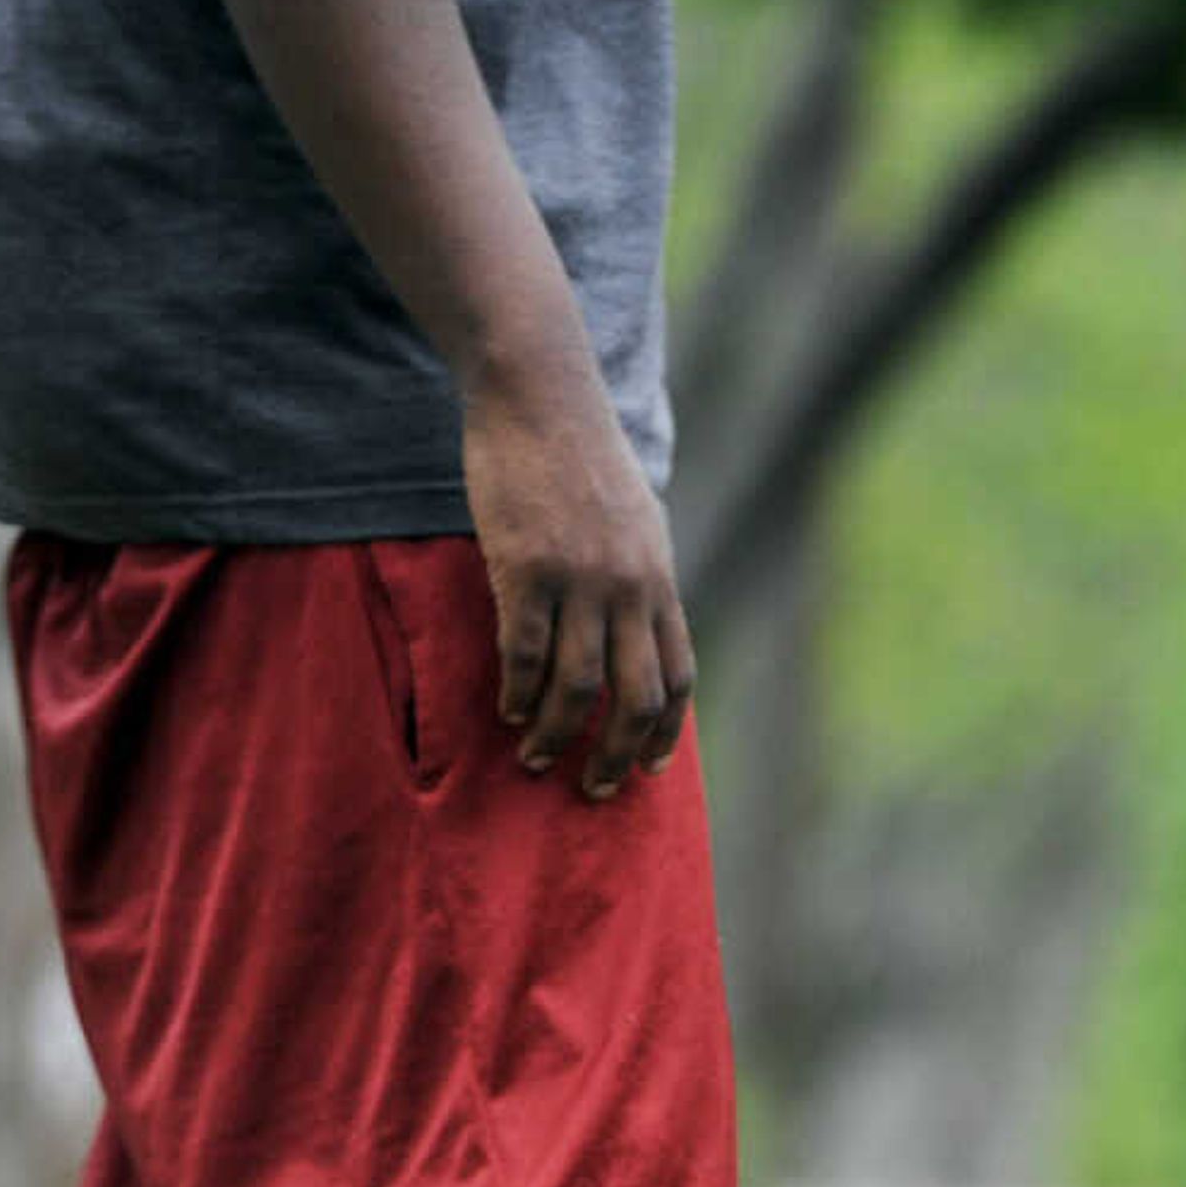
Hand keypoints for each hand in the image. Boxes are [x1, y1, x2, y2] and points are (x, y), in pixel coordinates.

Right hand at [462, 375, 693, 798]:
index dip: (663, 729)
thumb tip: (640, 626)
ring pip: (579, 686)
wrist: (541, 398)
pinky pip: (526, 650)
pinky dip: (518, 690)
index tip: (647, 766)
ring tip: (536, 758)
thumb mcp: (637, 522)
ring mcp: (580, 580)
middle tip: (595, 789)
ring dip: (559, 734)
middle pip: (635, 696)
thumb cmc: (582, 459)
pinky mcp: (526, 567)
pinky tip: (507, 711)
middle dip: (617, 753)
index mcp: (660, 581)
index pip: (678, 677)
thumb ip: (640, 578)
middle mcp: (630, 589)